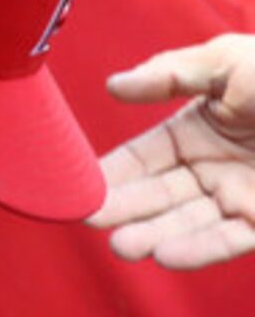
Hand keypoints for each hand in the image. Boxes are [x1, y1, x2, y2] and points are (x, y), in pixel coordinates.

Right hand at [89, 33, 254, 267]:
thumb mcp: (228, 62)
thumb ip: (170, 74)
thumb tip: (113, 87)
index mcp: (196, 131)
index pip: (141, 158)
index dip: (110, 172)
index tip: (77, 185)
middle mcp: (211, 170)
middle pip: (157, 195)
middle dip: (123, 209)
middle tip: (91, 219)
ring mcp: (238, 198)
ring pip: (186, 222)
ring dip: (154, 235)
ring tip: (124, 246)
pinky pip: (227, 240)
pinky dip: (197, 249)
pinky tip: (165, 254)